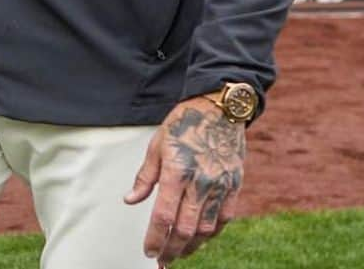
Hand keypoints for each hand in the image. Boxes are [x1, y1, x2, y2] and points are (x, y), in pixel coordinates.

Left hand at [125, 97, 244, 264]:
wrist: (218, 109)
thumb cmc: (182, 124)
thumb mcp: (156, 145)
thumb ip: (145, 177)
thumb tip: (130, 200)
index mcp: (176, 170)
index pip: (163, 214)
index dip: (155, 237)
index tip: (148, 251)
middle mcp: (200, 182)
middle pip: (186, 228)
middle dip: (172, 250)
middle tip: (162, 262)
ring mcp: (220, 186)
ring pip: (206, 229)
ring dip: (192, 247)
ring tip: (178, 254)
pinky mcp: (234, 186)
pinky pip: (223, 219)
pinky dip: (211, 233)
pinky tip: (200, 239)